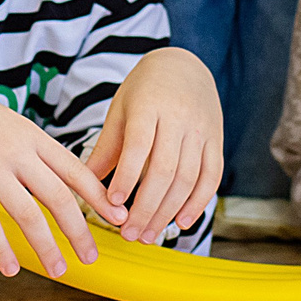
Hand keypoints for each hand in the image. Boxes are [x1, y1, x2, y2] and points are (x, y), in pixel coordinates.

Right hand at [0, 79, 124, 278]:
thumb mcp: (10, 126)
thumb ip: (35, 153)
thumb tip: (65, 185)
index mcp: (33, 137)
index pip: (75, 170)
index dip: (100, 197)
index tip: (120, 218)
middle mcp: (16, 152)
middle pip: (59, 196)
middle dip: (79, 231)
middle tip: (91, 257)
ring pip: (27, 214)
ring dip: (46, 247)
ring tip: (59, 270)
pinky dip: (2, 248)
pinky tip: (11, 268)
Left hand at [84, 47, 222, 243]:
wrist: (184, 65)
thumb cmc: (144, 90)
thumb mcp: (121, 109)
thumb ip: (107, 147)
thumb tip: (83, 185)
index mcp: (148, 105)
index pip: (138, 145)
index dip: (127, 177)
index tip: (114, 204)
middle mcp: (178, 117)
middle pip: (165, 169)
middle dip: (146, 207)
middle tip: (129, 234)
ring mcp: (201, 129)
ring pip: (188, 178)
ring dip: (168, 212)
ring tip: (148, 235)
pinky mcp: (216, 140)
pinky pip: (211, 176)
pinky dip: (198, 203)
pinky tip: (181, 222)